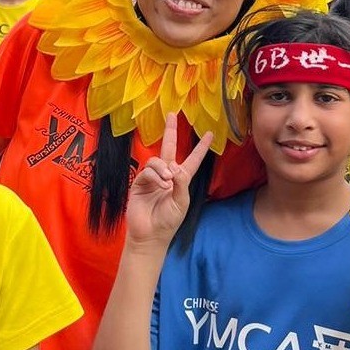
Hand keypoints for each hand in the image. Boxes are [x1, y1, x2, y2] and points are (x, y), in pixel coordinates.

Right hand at [124, 116, 213, 248]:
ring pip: (157, 160)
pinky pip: (147, 171)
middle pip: (169, 148)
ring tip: (167, 182)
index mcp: (181, 180)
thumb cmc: (169, 221)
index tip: (210, 134)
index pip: (193, 160)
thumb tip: (174, 165)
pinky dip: (155, 176)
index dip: (201, 147)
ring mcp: (152, 178)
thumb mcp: (182, 202)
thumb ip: (181, 182)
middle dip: (170, 131)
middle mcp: (166, 175)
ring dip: (163, 168)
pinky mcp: (139, 183)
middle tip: (172, 115)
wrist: (150, 234)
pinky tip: (161, 185)